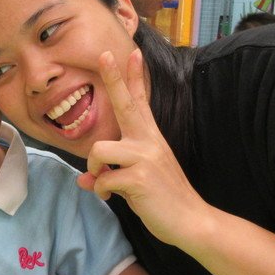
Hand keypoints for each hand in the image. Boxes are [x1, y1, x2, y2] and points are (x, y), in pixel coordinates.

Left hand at [76, 49, 212, 248]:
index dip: (134, 78)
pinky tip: (112, 199)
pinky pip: (104, 180)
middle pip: (125, 104)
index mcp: (150, 137)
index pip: (140, 102)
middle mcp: (148, 141)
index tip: (133, 52)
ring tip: (104, 184)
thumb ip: (110, 175)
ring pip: (100, 150)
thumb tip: (84, 180)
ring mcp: (145, 157)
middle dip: (113, 79)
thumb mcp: (134, 182)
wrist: (190, 222)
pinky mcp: (139, 177)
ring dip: (95, 169)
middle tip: (103, 55)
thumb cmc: (163, 199)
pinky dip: (102, 192)